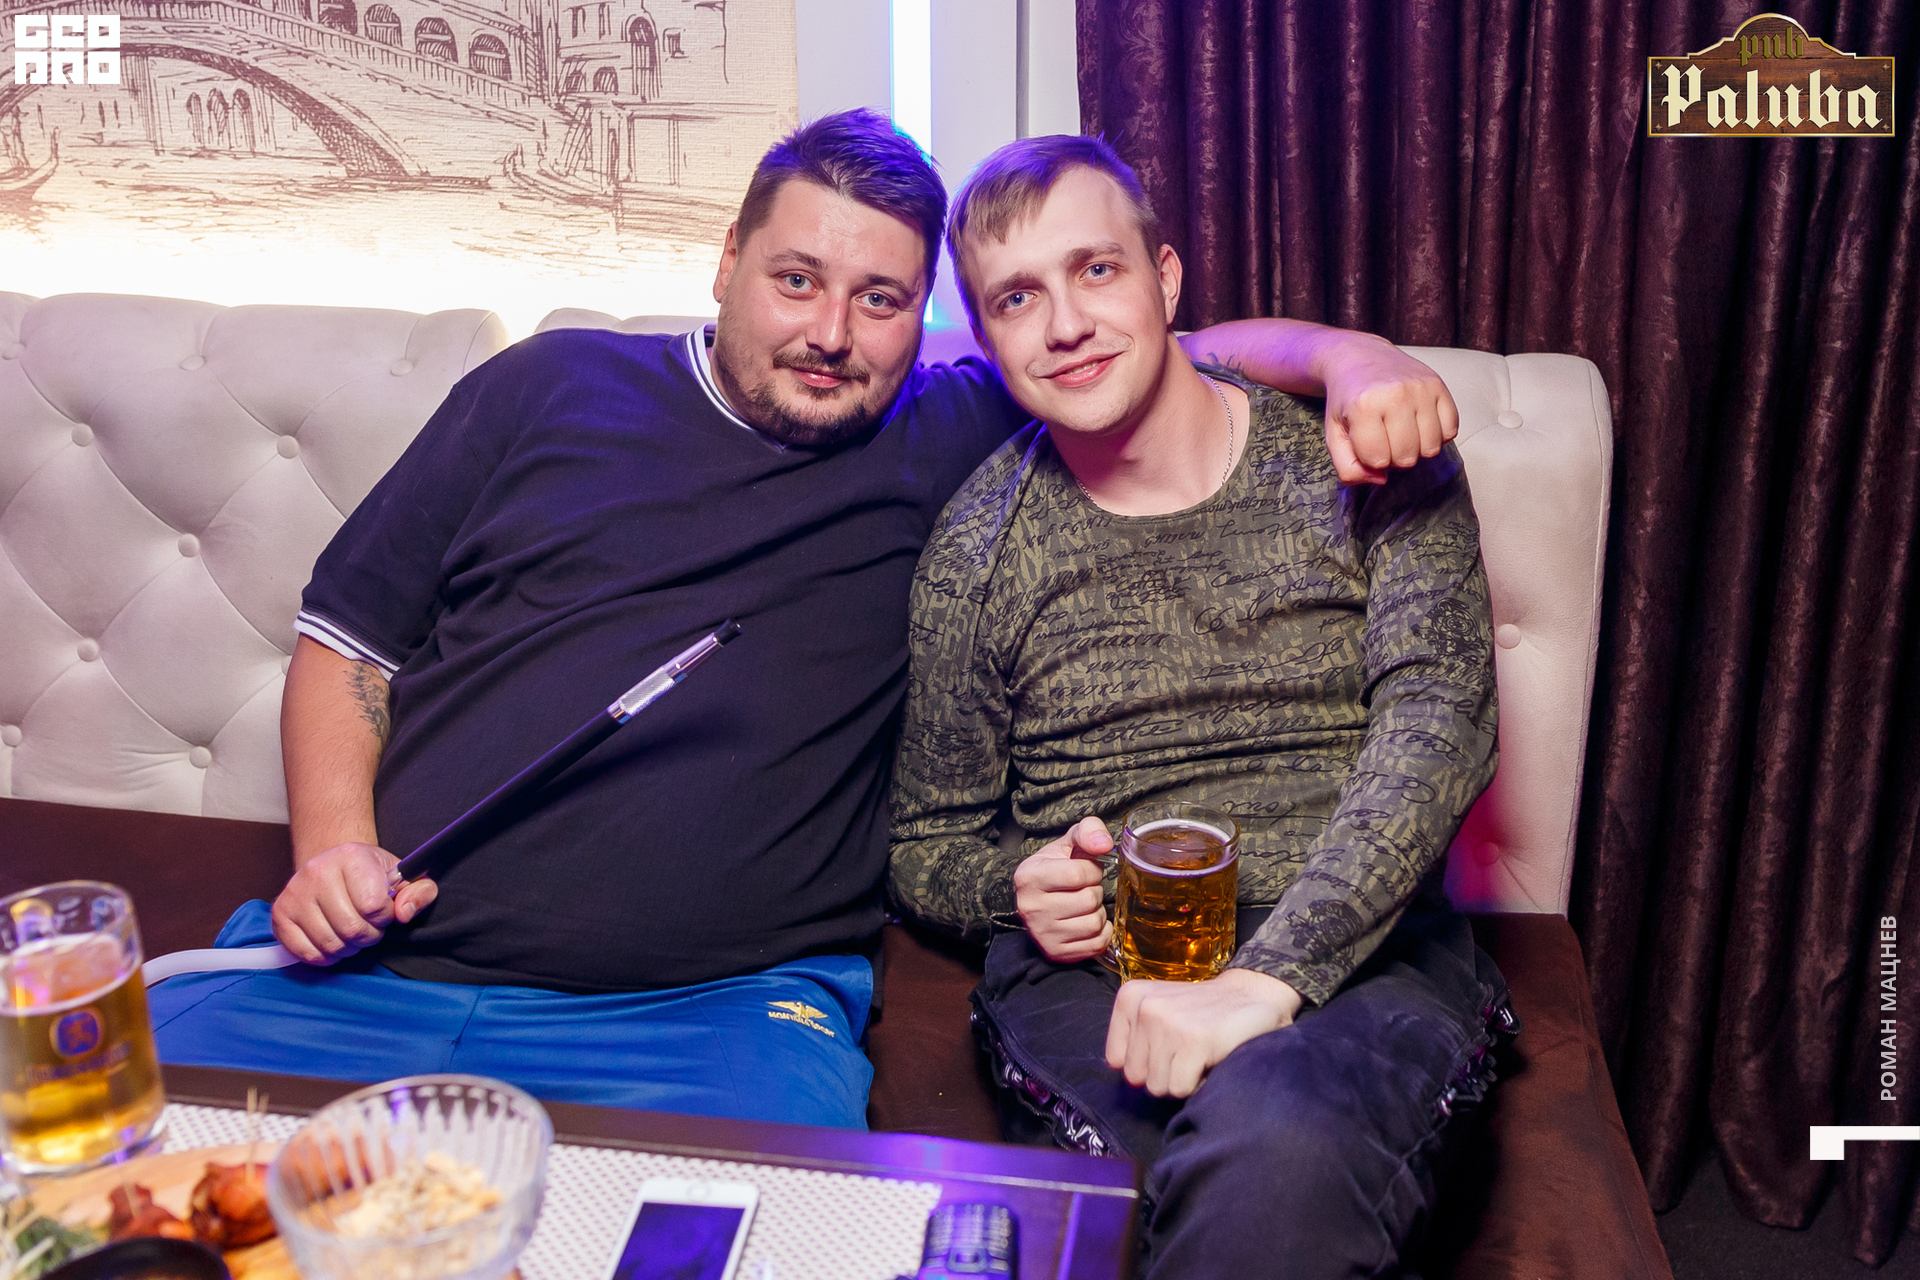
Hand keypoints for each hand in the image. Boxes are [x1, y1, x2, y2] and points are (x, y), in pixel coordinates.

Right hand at [270, 842, 436, 964]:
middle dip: (368, 936)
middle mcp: (317, 871)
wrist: (334, 867)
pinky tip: (333, 941)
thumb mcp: (403, 877)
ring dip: (348, 948)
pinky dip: (325, 957)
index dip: (385, 917)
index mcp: (351, 856)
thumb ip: (420, 892)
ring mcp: (295, 893)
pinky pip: (306, 953)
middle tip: (368, 927)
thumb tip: (404, 913)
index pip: (374, 906)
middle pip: (351, 929)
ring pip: (330, 944)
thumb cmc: (370, 876)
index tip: (382, 910)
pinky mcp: (280, 914)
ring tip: (352, 933)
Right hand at [1013, 815, 1114, 963]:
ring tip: (1085, 905)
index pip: (1078, 874)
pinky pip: (1097, 944)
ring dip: (1098, 912)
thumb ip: (1088, 831)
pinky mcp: (1056, 952)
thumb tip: (1105, 844)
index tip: (1086, 870)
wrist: (1037, 900)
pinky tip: (1088, 921)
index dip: (1092, 870)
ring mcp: (1043, 934)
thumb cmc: (1055, 869)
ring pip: (1094, 923)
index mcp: (1029, 877)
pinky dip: (1101, 932)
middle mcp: (1031, 908)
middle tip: (1084, 889)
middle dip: (1094, 891)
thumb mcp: (1067, 843)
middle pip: (1088, 900)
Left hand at [1105, 967, 1304, 1096]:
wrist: (1253, 994)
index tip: (1168, 1046)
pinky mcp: (1194, 1041)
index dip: (1146, 1063)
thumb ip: (1135, 1037)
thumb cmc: (1203, 1011)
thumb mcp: (1158, 1010)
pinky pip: (1180, 1089)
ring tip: (1198, 1052)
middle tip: (1186, 1051)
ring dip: (1182, 1079)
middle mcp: (1145, 1007)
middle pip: (1137, 1077)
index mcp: (1130, 998)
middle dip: (1163, 1074)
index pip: (1117, 1060)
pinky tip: (1210, 1059)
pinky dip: (1198, 1084)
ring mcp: (1168, 1023)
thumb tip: (1122, 1074)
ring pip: (1158, 1086)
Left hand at [1320, 334, 1457, 484]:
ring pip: (1432, 448)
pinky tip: (1420, 424)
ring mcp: (1420, 388)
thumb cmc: (1346, 402)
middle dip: (1394, 456)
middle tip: (1384, 437)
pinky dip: (1437, 435)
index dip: (1370, 457)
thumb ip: (1348, 468)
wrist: (1360, 358)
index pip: (1379, 461)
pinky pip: (1451, 431)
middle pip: (1408, 458)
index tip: (1365, 441)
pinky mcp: (1439, 385)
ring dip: (1417, 448)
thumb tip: (1382, 479)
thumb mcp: (1334, 436)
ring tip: (1402, 431)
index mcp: (1364, 407)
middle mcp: (1396, 394)